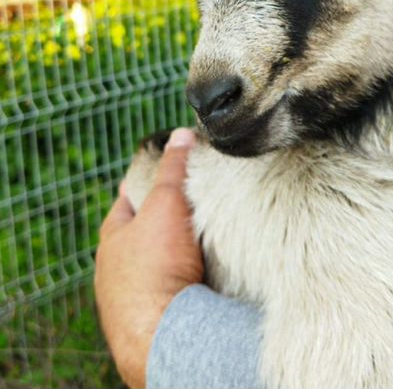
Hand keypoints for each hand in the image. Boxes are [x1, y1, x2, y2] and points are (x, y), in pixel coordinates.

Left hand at [95, 128, 203, 387]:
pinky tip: (203, 271)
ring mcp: (132, 295)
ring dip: (176, 250)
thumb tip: (181, 135)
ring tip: (205, 237)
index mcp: (112, 237)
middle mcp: (115, 267)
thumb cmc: (157, 265)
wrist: (166, 332)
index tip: (168, 172)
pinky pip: (170, 286)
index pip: (127, 198)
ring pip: (157, 261)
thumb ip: (174, 168)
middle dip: (167, 216)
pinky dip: (184, 275)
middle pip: (144, 230)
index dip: (147, 181)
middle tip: (195, 202)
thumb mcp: (166, 203)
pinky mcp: (153, 316)